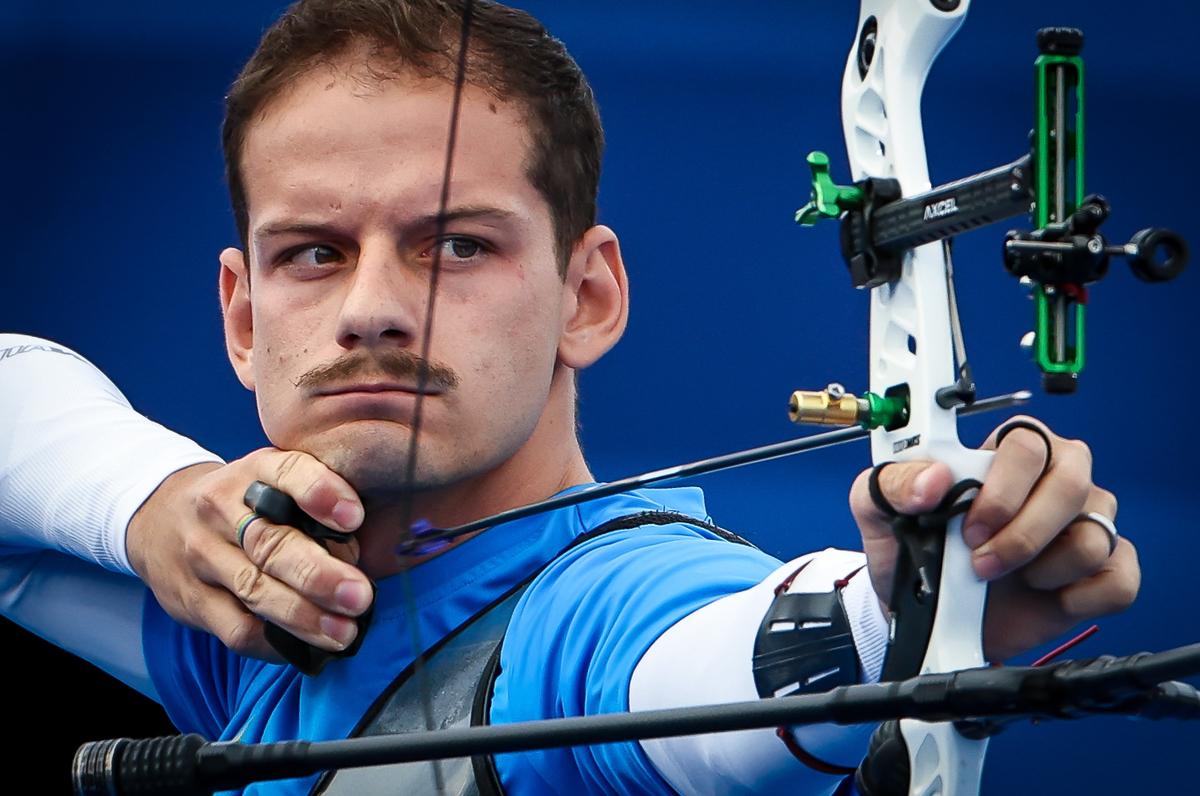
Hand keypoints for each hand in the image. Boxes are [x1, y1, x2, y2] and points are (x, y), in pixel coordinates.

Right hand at [126, 449, 371, 659]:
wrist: (159, 519)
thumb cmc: (241, 503)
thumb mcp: (269, 479)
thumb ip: (313, 501)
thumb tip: (360, 550)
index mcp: (253, 470)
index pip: (286, 471)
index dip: (321, 493)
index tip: (355, 518)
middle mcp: (221, 508)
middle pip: (270, 542)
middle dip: (319, 574)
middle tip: (360, 596)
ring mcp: (201, 555)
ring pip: (254, 589)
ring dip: (304, 616)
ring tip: (343, 632)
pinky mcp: (191, 599)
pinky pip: (236, 628)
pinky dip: (275, 644)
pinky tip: (306, 648)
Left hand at [849, 416, 1139, 661]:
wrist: (921, 613)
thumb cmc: (908, 549)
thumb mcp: (877, 509)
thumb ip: (893, 482)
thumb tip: (933, 480)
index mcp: (1006, 453)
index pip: (1028, 443)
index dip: (1004, 488)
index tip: (970, 527)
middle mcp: (1055, 480)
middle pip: (1073, 484)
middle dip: (1024, 534)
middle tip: (983, 562)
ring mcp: (1086, 525)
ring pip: (1095, 538)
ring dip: (1042, 570)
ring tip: (1004, 578)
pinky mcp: (1104, 572)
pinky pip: (1119, 581)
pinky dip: (1079, 599)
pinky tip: (1044, 597)